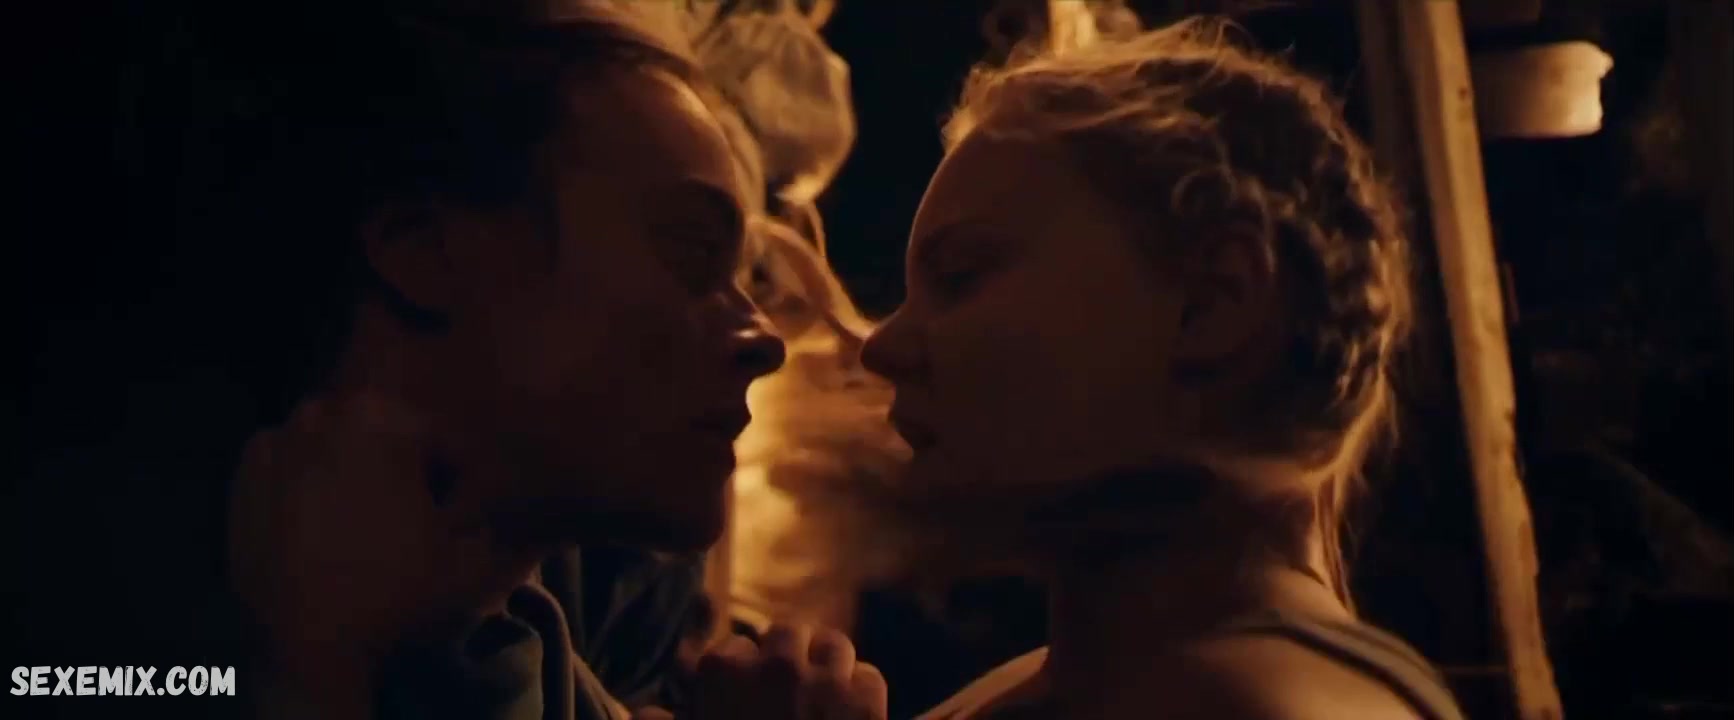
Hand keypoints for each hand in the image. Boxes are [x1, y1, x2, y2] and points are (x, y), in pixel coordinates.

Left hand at [227, 391, 523, 703]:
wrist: (309, 646)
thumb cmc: (395, 591)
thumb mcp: (472, 557)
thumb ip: (500, 518)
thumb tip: (508, 501)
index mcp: (383, 416)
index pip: (436, 433)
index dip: (452, 473)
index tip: (449, 510)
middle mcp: (323, 412)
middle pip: (380, 431)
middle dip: (398, 465)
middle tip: (407, 517)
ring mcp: (276, 440)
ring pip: (333, 444)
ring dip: (352, 470)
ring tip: (362, 523)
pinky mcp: (242, 476)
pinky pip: (291, 465)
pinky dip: (307, 483)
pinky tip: (323, 525)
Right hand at [687, 625, 887, 719]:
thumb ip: (668, 717)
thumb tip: (649, 708)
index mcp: (723, 671)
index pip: (734, 647)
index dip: (740, 671)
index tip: (742, 694)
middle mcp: (775, 664)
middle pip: (787, 632)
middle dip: (787, 655)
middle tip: (787, 687)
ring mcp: (824, 681)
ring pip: (833, 645)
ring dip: (827, 666)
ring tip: (823, 693)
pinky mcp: (866, 704)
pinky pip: (869, 676)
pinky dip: (861, 693)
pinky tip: (850, 714)